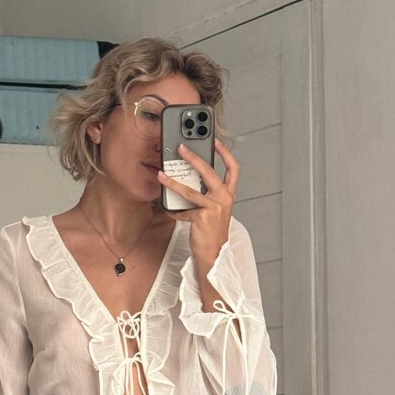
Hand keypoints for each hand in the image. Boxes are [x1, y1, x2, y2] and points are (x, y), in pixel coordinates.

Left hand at [157, 138, 238, 256]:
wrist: (214, 253)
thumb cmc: (213, 232)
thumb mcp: (215, 209)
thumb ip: (207, 194)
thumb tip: (190, 180)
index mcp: (229, 194)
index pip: (233, 169)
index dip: (225, 153)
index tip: (215, 141)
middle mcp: (224, 198)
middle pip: (209, 172)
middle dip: (193, 158)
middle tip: (181, 148)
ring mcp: (213, 208)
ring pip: (190, 191)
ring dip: (173, 182)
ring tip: (161, 175)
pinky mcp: (202, 217)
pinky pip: (182, 211)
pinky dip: (174, 211)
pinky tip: (168, 211)